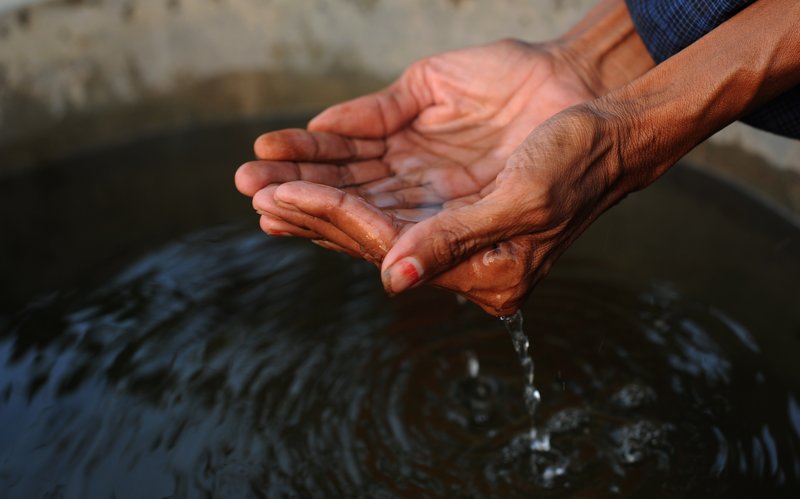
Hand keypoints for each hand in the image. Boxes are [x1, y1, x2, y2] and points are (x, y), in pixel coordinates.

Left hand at [235, 39, 603, 314]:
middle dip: (305, 204)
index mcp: (475, 265)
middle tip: (250, 191)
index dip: (332, 220)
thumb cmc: (580, 162)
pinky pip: (380, 160)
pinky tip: (301, 148)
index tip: (281, 200)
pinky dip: (338, 151)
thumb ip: (456, 241)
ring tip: (256, 174)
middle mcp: (450, 235)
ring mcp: (442, 198)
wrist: (611, 116)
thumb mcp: (524, 202)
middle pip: (364, 224)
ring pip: (364, 192)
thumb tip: (392, 280)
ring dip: (310, 181)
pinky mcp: (441, 163)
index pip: (386, 245)